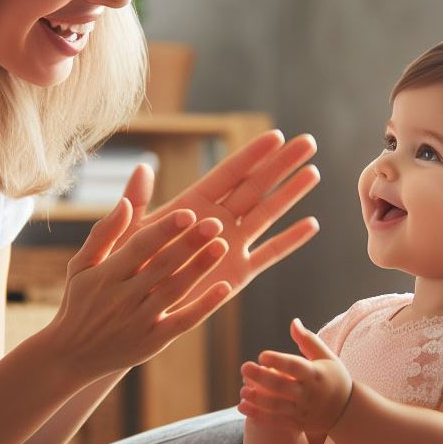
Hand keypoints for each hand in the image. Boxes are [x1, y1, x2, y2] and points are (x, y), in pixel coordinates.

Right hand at [44, 197, 231, 383]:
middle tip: (216, 223)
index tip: (188, 213)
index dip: (164, 230)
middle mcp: (123, 297)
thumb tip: (125, 202)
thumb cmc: (79, 301)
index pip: (140, 247)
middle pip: (162, 266)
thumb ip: (105, 232)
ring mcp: (139, 321)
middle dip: (189, 244)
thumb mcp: (82, 265)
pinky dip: (204, 306)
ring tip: (222, 246)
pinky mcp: (153, 342)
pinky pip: (183, 322)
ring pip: (175, 291)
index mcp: (106, 275)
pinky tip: (224, 288)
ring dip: (200, 268)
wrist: (70, 355)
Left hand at [113, 130, 319, 302]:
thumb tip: (142, 167)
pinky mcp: (238, 273)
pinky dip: (290, 241)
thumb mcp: (130, 232)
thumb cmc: (128, 266)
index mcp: (194, 204)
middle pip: (256, 186)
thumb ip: (137, 202)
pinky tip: (311, 224)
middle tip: (309, 142)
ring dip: (290, 194)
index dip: (253, 154)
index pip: (229, 173)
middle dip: (282, 165)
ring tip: (313, 172)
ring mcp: (231, 245)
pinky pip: (269, 254)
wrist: (137, 308)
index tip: (277, 136)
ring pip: (267, 214)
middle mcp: (218, 220)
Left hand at [238, 318, 351, 433]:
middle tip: (244, 368)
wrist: (346, 412)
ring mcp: (302, 411)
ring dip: (257, 399)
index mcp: (315, 374)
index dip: (278, 361)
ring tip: (242, 391)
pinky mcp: (296, 424)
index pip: (295, 367)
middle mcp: (308, 393)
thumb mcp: (327, 357)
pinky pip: (274, 421)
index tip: (262, 355)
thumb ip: (308, 341)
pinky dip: (258, 415)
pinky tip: (242, 407)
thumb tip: (293, 321)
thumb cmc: (333, 378)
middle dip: (261, 378)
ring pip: (276, 406)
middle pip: (281, 386)